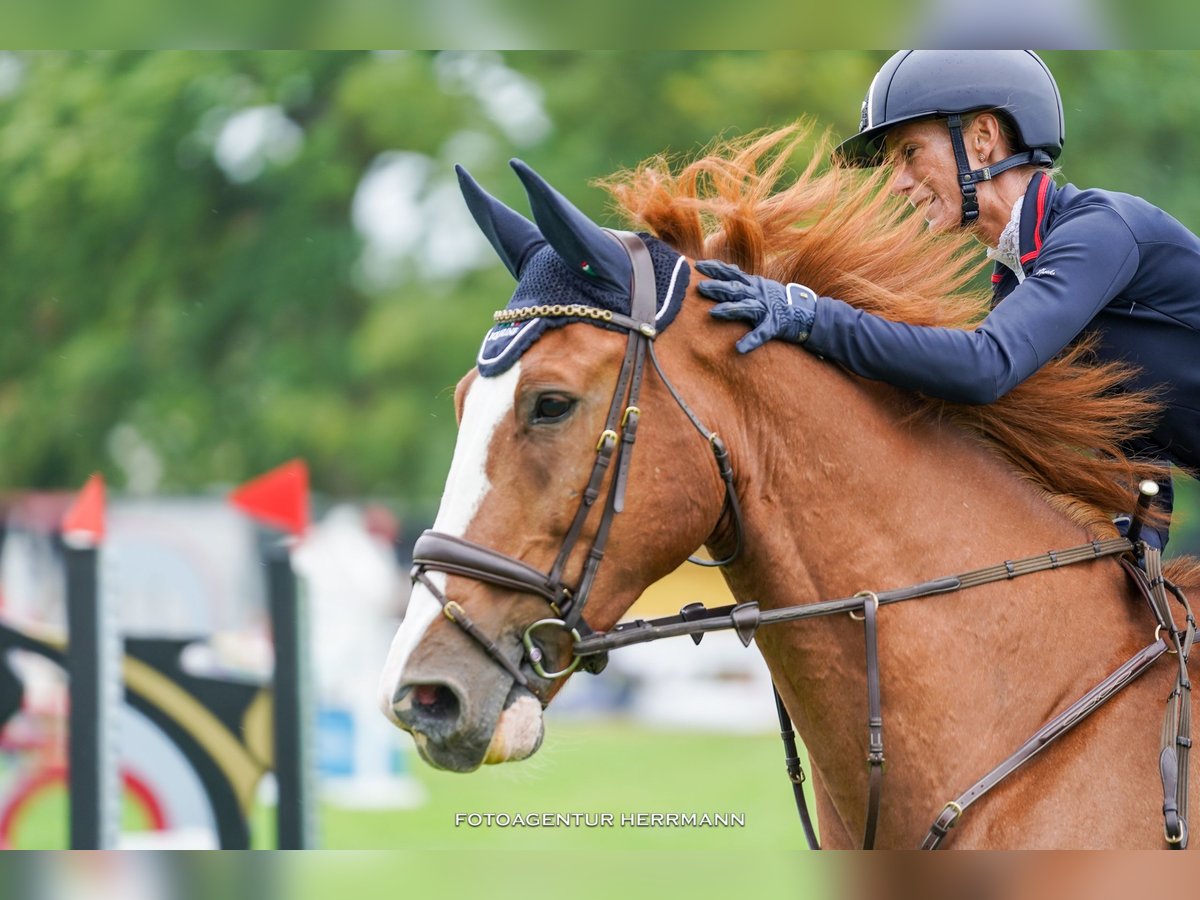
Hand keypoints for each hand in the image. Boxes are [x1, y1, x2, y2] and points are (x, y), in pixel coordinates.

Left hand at [695, 260, 816, 353]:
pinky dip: (751, 340)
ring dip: (729, 309)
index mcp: (753, 284)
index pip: (732, 273)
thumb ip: (745, 281)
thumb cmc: (779, 301)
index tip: (698, 264)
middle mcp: (758, 293)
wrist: (806, 312)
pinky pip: (762, 333)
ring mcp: (766, 309)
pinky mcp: (774, 325)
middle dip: (717, 287)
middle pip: (735, 288)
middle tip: (700, 287)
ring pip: (746, 308)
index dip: (716, 268)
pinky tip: (740, 348)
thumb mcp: (761, 287)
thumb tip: (729, 270)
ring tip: (712, 313)